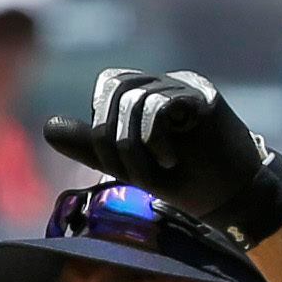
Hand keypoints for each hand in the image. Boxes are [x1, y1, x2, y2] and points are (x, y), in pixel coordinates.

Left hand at [45, 68, 281, 250]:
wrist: (232, 199)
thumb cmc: (185, 183)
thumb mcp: (129, 165)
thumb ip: (92, 145)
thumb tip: (48, 127)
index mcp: (151, 92)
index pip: (109, 85)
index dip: (100, 123)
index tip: (115, 163)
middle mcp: (168, 82)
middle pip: (116, 85)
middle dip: (110, 136)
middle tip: (132, 171)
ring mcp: (188, 85)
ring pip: (135, 99)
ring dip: (135, 148)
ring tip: (157, 171)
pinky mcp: (205, 97)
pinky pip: (160, 105)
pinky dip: (155, 141)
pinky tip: (171, 160)